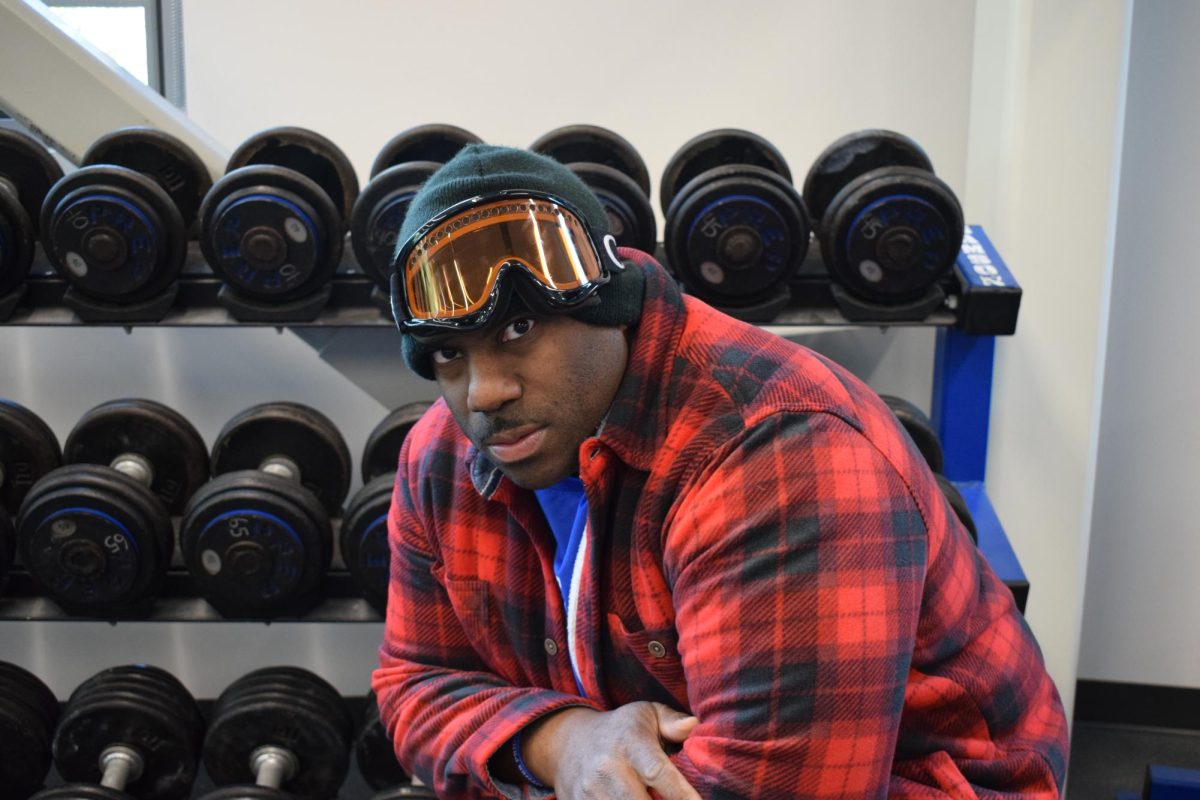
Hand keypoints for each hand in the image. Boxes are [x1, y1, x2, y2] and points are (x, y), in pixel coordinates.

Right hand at [522, 701, 700, 798]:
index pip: (657, 772)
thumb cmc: (621, 730)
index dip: (681, 794)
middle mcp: (607, 768)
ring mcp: (590, 792)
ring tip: (654, 798)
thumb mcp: (647, 714)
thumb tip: (693, 726)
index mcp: (629, 743)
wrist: (568, 742)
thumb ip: (673, 721)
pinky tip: (633, 799)